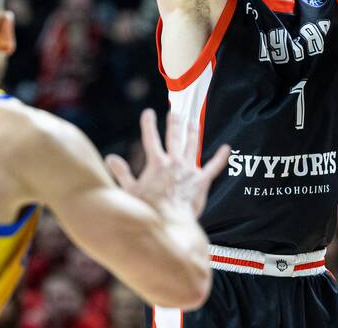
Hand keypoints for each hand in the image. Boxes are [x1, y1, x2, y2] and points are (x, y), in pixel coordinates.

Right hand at [105, 109, 229, 217]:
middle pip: (174, 137)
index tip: (148, 112)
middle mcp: (174, 162)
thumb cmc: (149, 210)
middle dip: (175, 123)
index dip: (149, 123)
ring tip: (194, 122)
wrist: (171, 224)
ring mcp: (189, 170)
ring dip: (193, 132)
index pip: (150, 137)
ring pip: (192, 145)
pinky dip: (220, 157)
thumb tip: (110, 158)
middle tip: (175, 112)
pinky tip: (227, 148)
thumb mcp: (130, 191)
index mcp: (156, 163)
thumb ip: (121, 173)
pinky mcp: (201, 181)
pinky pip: (213, 167)